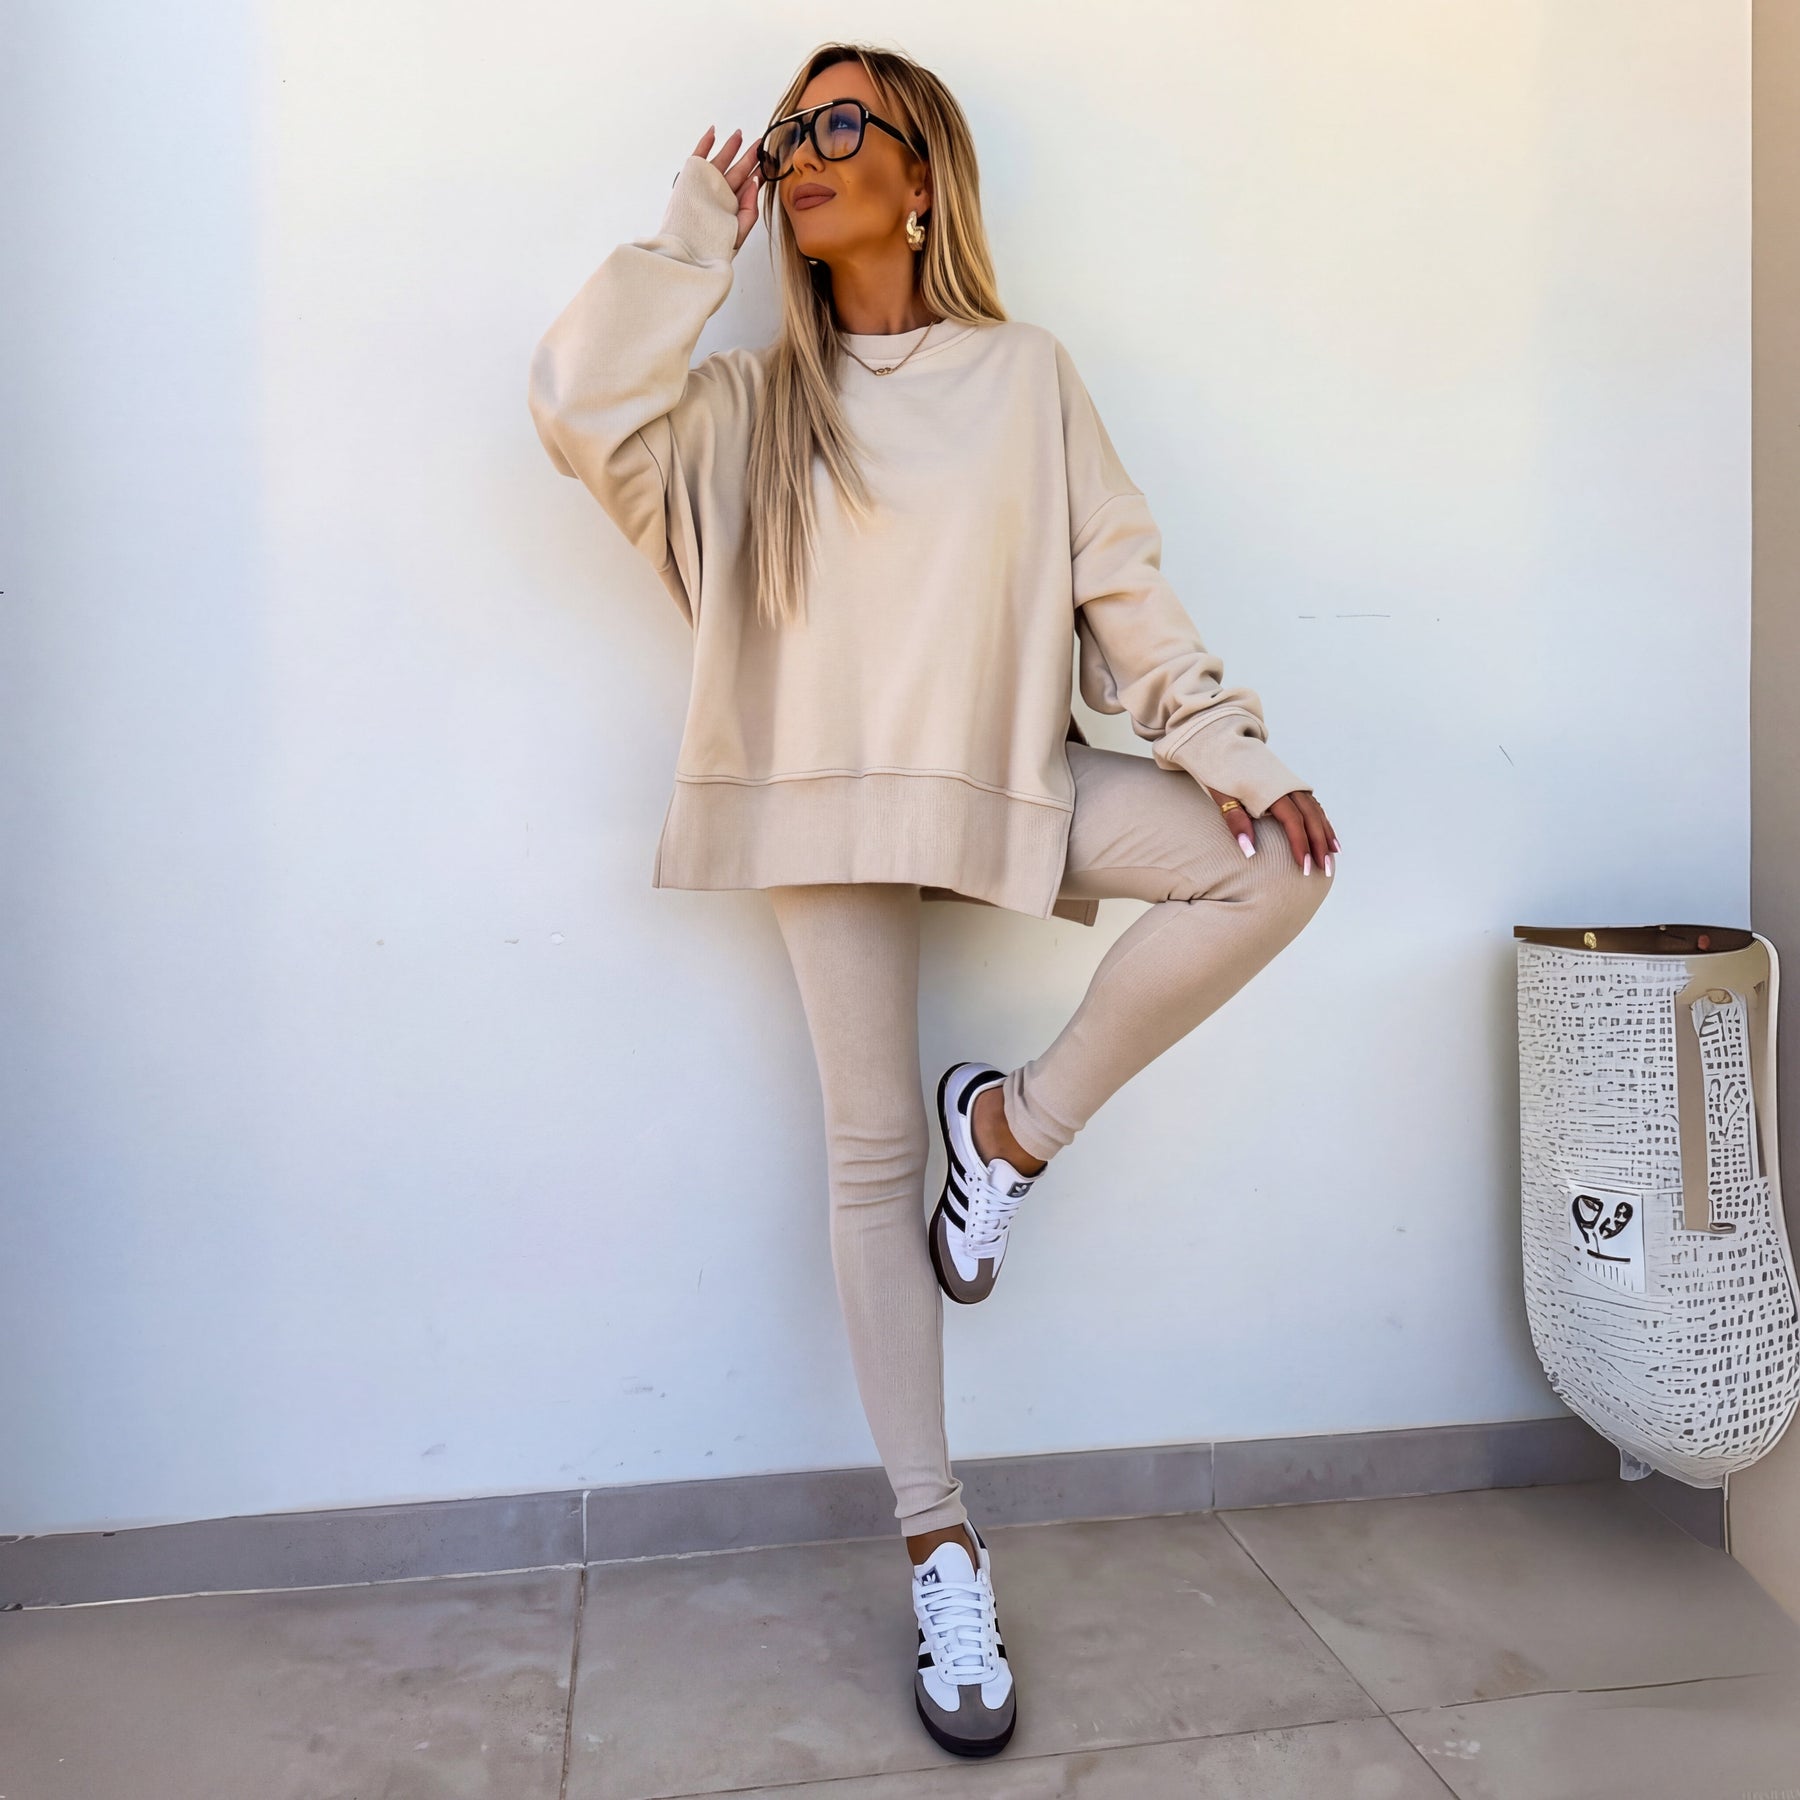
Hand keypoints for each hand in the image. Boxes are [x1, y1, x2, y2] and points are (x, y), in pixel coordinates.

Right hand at [691, 125, 764, 253]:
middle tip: (760, 143)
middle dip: (749, 156)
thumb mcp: (740, 230)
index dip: (760, 172)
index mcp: (733, 206)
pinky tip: (713, 132)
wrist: (687, 249)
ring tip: (740, 134)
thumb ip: (750, 208)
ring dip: (730, 147)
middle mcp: (720, 194)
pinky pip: (698, 156)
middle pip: (738, 171)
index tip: (770, 160)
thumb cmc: (713, 246)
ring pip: (721, 161)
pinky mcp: (691, 178)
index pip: (749, 186)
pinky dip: (705, 143)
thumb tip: (754, 180)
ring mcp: (706, 185)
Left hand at [1211, 787, 1338, 876]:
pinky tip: (1327, 837)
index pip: (1292, 821)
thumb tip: (1249, 851)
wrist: (1225, 746)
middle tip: (1324, 871)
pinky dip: (1322, 822)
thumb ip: (1236, 821)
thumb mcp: (1222, 796)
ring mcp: (1292, 785)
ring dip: (1325, 835)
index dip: (1300, 844)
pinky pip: (1313, 806)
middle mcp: (1287, 786)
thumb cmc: (1220, 775)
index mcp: (1271, 790)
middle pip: (1310, 818)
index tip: (1304, 867)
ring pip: (1315, 812)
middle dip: (1319, 845)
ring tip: (1331, 858)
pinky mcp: (1292, 785)